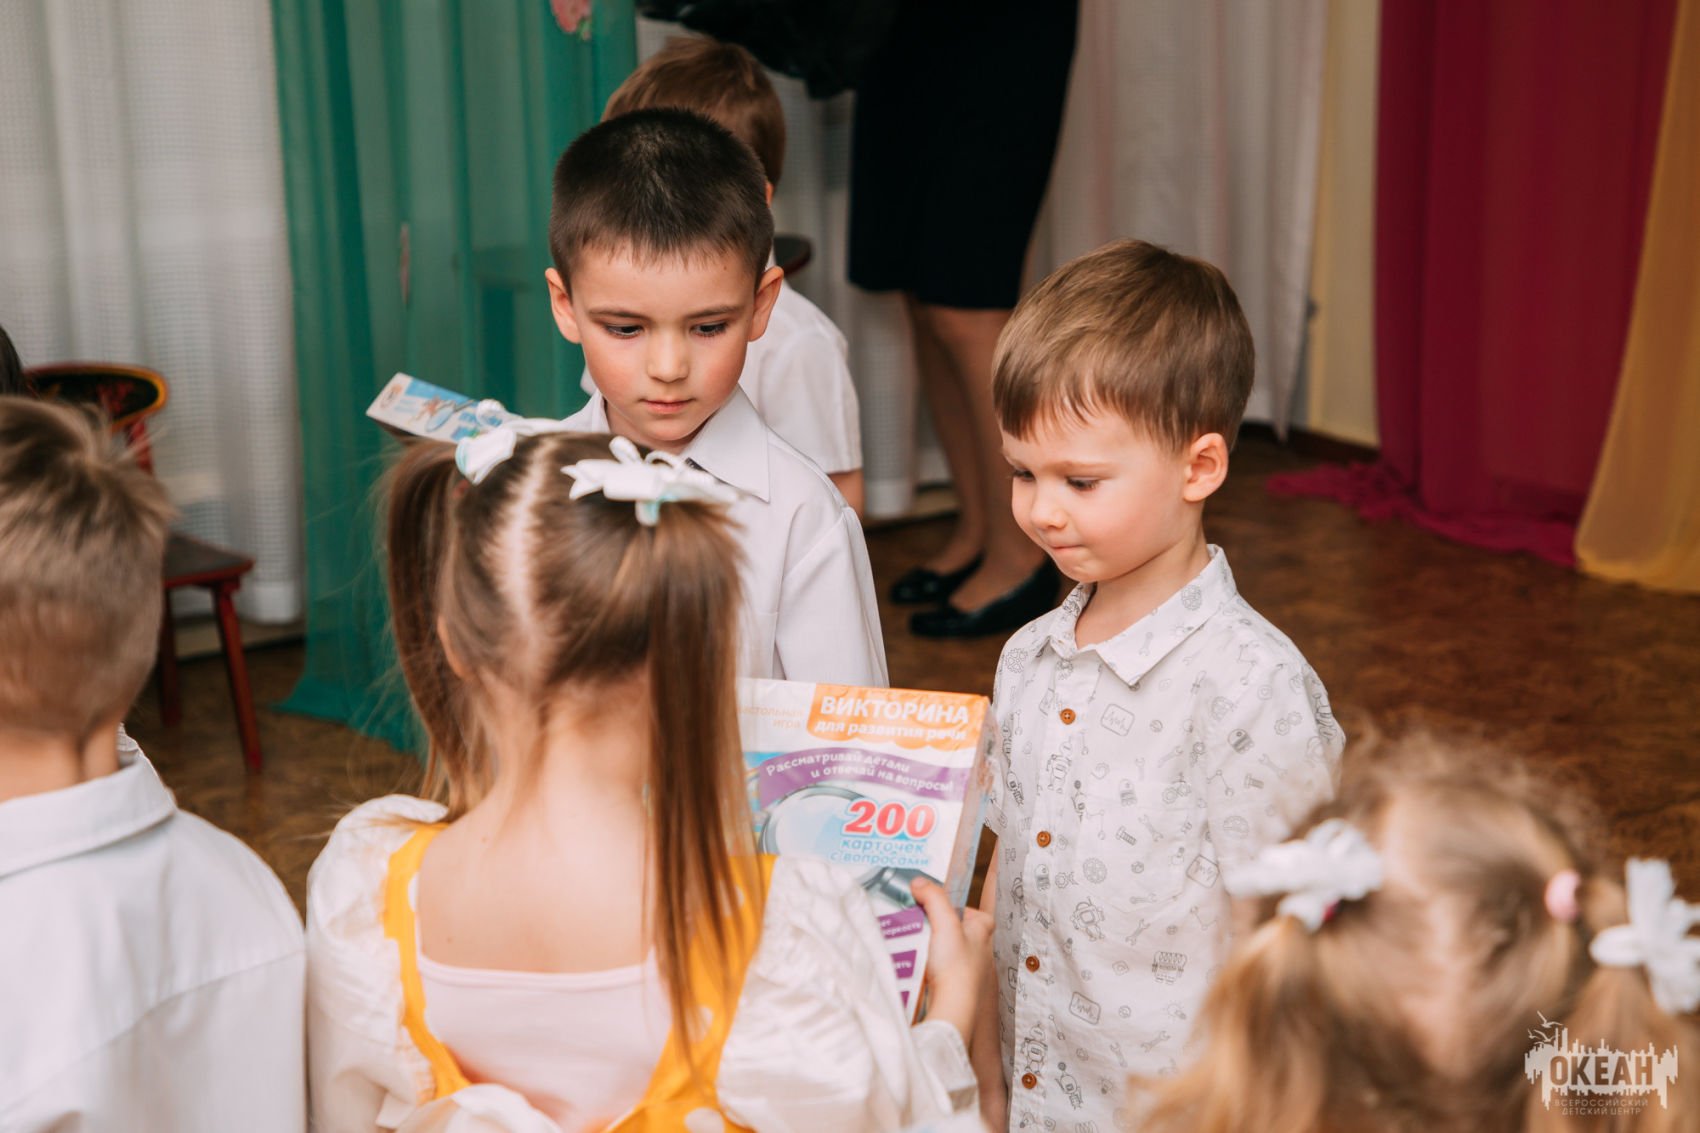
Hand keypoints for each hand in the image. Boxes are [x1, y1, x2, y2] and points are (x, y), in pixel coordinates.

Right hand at [912, 876, 994, 1045]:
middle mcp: (981, 950)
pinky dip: (931, 967)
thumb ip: (933, 898)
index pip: (978, 914)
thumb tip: (919, 882)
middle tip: (921, 922)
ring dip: (934, 948)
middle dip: (942, 927)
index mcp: (983, 931)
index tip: (942, 907)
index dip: (961, 908)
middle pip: (961, 932)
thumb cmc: (956, 966)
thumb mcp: (945, 924)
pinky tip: (917, 966)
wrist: (953, 1007)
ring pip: (951, 952)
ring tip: (914, 943)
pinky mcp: (957, 987)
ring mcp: (970, 970)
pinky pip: (943, 970)